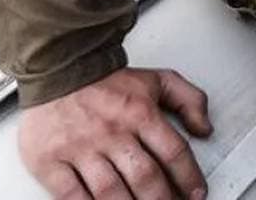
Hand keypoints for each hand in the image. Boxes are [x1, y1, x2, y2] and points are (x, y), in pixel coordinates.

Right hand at [18, 67, 212, 198]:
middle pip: (145, 177)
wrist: (56, 68)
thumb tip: (205, 128)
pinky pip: (71, 195)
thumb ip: (189, 100)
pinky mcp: (50, 161)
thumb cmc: (106, 81)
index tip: (196, 193)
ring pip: (110, 191)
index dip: (189, 178)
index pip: (174, 152)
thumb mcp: (158, 80)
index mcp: (140, 113)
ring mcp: (80, 148)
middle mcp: (112, 132)